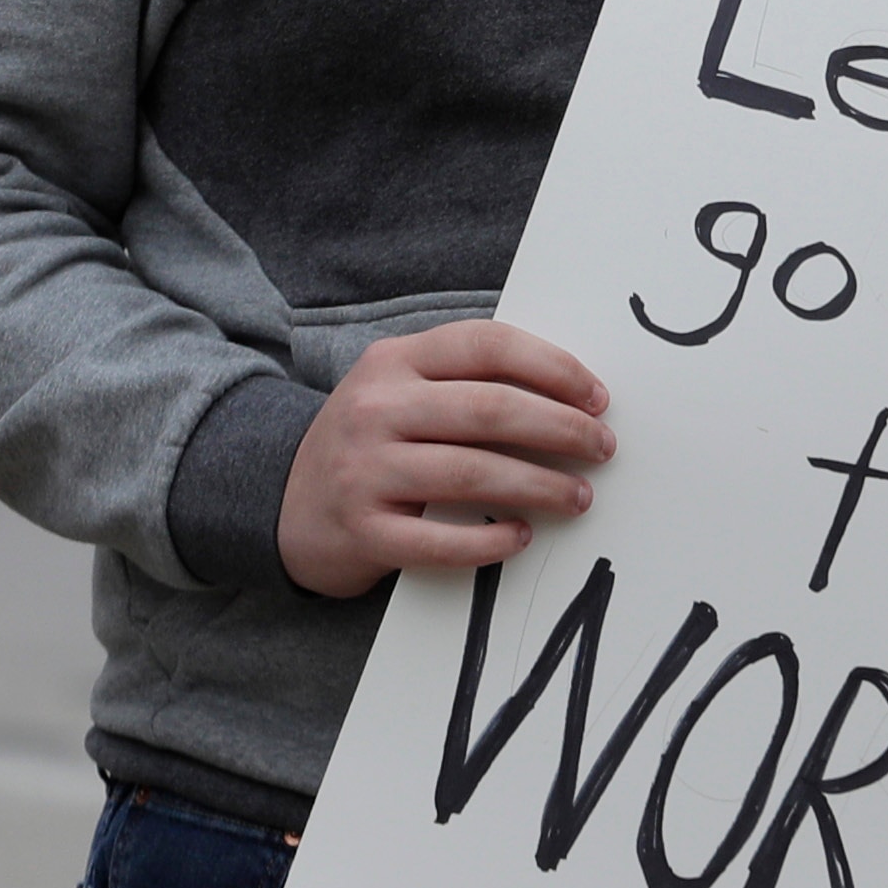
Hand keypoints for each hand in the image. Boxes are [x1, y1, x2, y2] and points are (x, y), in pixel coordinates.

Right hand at [277, 322, 612, 599]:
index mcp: (393, 362)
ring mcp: (364, 471)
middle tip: (603, 449)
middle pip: (490, 410)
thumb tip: (571, 394)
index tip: (598, 398)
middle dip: (562, 430)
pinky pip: (439, 541)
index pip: (487, 345)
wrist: (284, 503)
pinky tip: (521, 537)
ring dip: (541, 486)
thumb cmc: (372, 443)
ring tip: (579, 497)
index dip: (553, 368)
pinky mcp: (363, 531)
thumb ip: (467, 380)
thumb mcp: (401, 390)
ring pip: (473, 474)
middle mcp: (376, 409)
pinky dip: (490, 542)